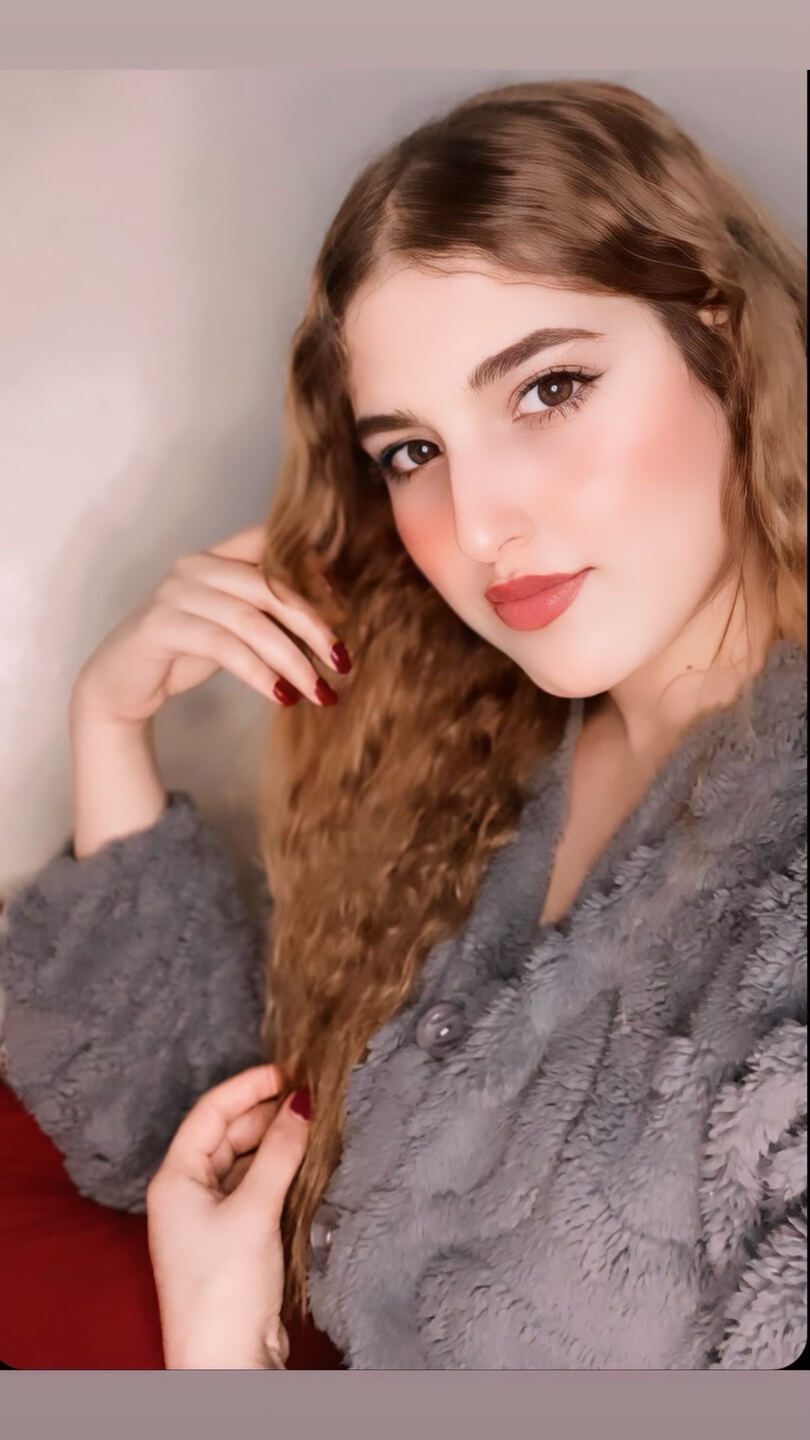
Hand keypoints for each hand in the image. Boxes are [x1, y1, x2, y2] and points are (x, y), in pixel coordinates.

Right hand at [70, 522, 351, 726]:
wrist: (120, 685)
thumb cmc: (184, 652)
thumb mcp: (235, 626)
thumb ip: (270, 612)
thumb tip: (333, 620)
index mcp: (218, 556)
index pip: (271, 542)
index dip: (312, 567)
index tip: (346, 604)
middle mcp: (196, 565)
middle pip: (270, 587)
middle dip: (313, 626)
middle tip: (343, 660)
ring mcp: (176, 592)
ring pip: (251, 620)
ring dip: (292, 659)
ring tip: (320, 690)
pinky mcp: (161, 625)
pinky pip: (224, 646)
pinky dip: (258, 673)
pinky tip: (283, 696)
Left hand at [146, 1064, 310, 1369]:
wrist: (225, 1362)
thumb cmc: (224, 1288)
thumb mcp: (253, 1210)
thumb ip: (280, 1152)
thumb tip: (304, 1102)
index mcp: (174, 1178)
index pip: (210, 1111)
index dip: (248, 1086)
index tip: (288, 1070)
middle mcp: (186, 1192)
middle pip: (227, 1133)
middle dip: (266, 1111)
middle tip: (311, 1094)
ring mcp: (208, 1216)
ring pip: (243, 1159)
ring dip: (275, 1140)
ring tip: (314, 1121)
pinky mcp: (231, 1238)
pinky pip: (254, 1186)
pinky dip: (278, 1169)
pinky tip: (305, 1160)